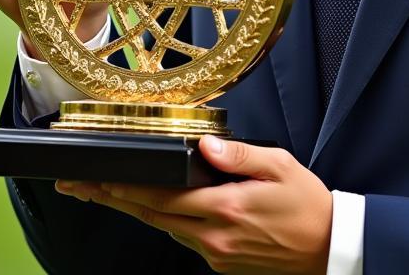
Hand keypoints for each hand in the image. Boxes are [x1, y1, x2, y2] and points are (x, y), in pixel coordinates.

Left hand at [57, 136, 332, 274]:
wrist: (328, 248)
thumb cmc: (307, 204)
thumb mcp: (280, 167)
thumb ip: (239, 155)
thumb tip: (207, 145)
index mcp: (226, 209)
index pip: (163, 197)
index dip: (126, 188)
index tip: (97, 179)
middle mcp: (214, 237)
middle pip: (152, 215)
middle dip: (114, 199)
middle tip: (80, 187)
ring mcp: (215, 253)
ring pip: (165, 227)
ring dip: (135, 209)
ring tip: (107, 193)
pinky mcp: (221, 262)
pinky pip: (185, 237)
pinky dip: (166, 218)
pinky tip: (157, 205)